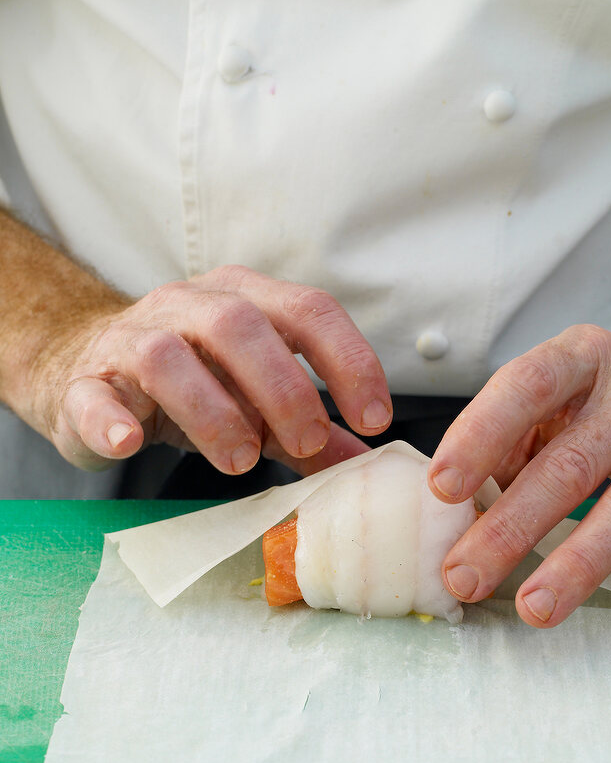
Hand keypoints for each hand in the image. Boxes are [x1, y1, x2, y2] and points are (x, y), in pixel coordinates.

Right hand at [22, 262, 391, 475]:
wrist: (84, 370)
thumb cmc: (190, 384)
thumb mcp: (257, 403)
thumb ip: (307, 430)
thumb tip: (366, 461)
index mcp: (244, 301)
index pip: (306, 310)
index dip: (348, 360)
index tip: (374, 418)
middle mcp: (187, 307)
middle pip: (239, 324)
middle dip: (283, 387)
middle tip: (308, 443)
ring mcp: (131, 340)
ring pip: (167, 355)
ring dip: (211, 410)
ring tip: (241, 459)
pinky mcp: (84, 383)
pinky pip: (92, 394)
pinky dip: (110, 420)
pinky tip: (130, 444)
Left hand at [429, 225, 610, 651]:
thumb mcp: (572, 380)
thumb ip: (517, 432)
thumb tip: (461, 503)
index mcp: (589, 359)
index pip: (529, 387)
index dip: (482, 435)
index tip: (442, 487)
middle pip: (570, 466)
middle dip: (511, 526)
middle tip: (463, 575)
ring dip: (580, 563)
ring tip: (535, 609)